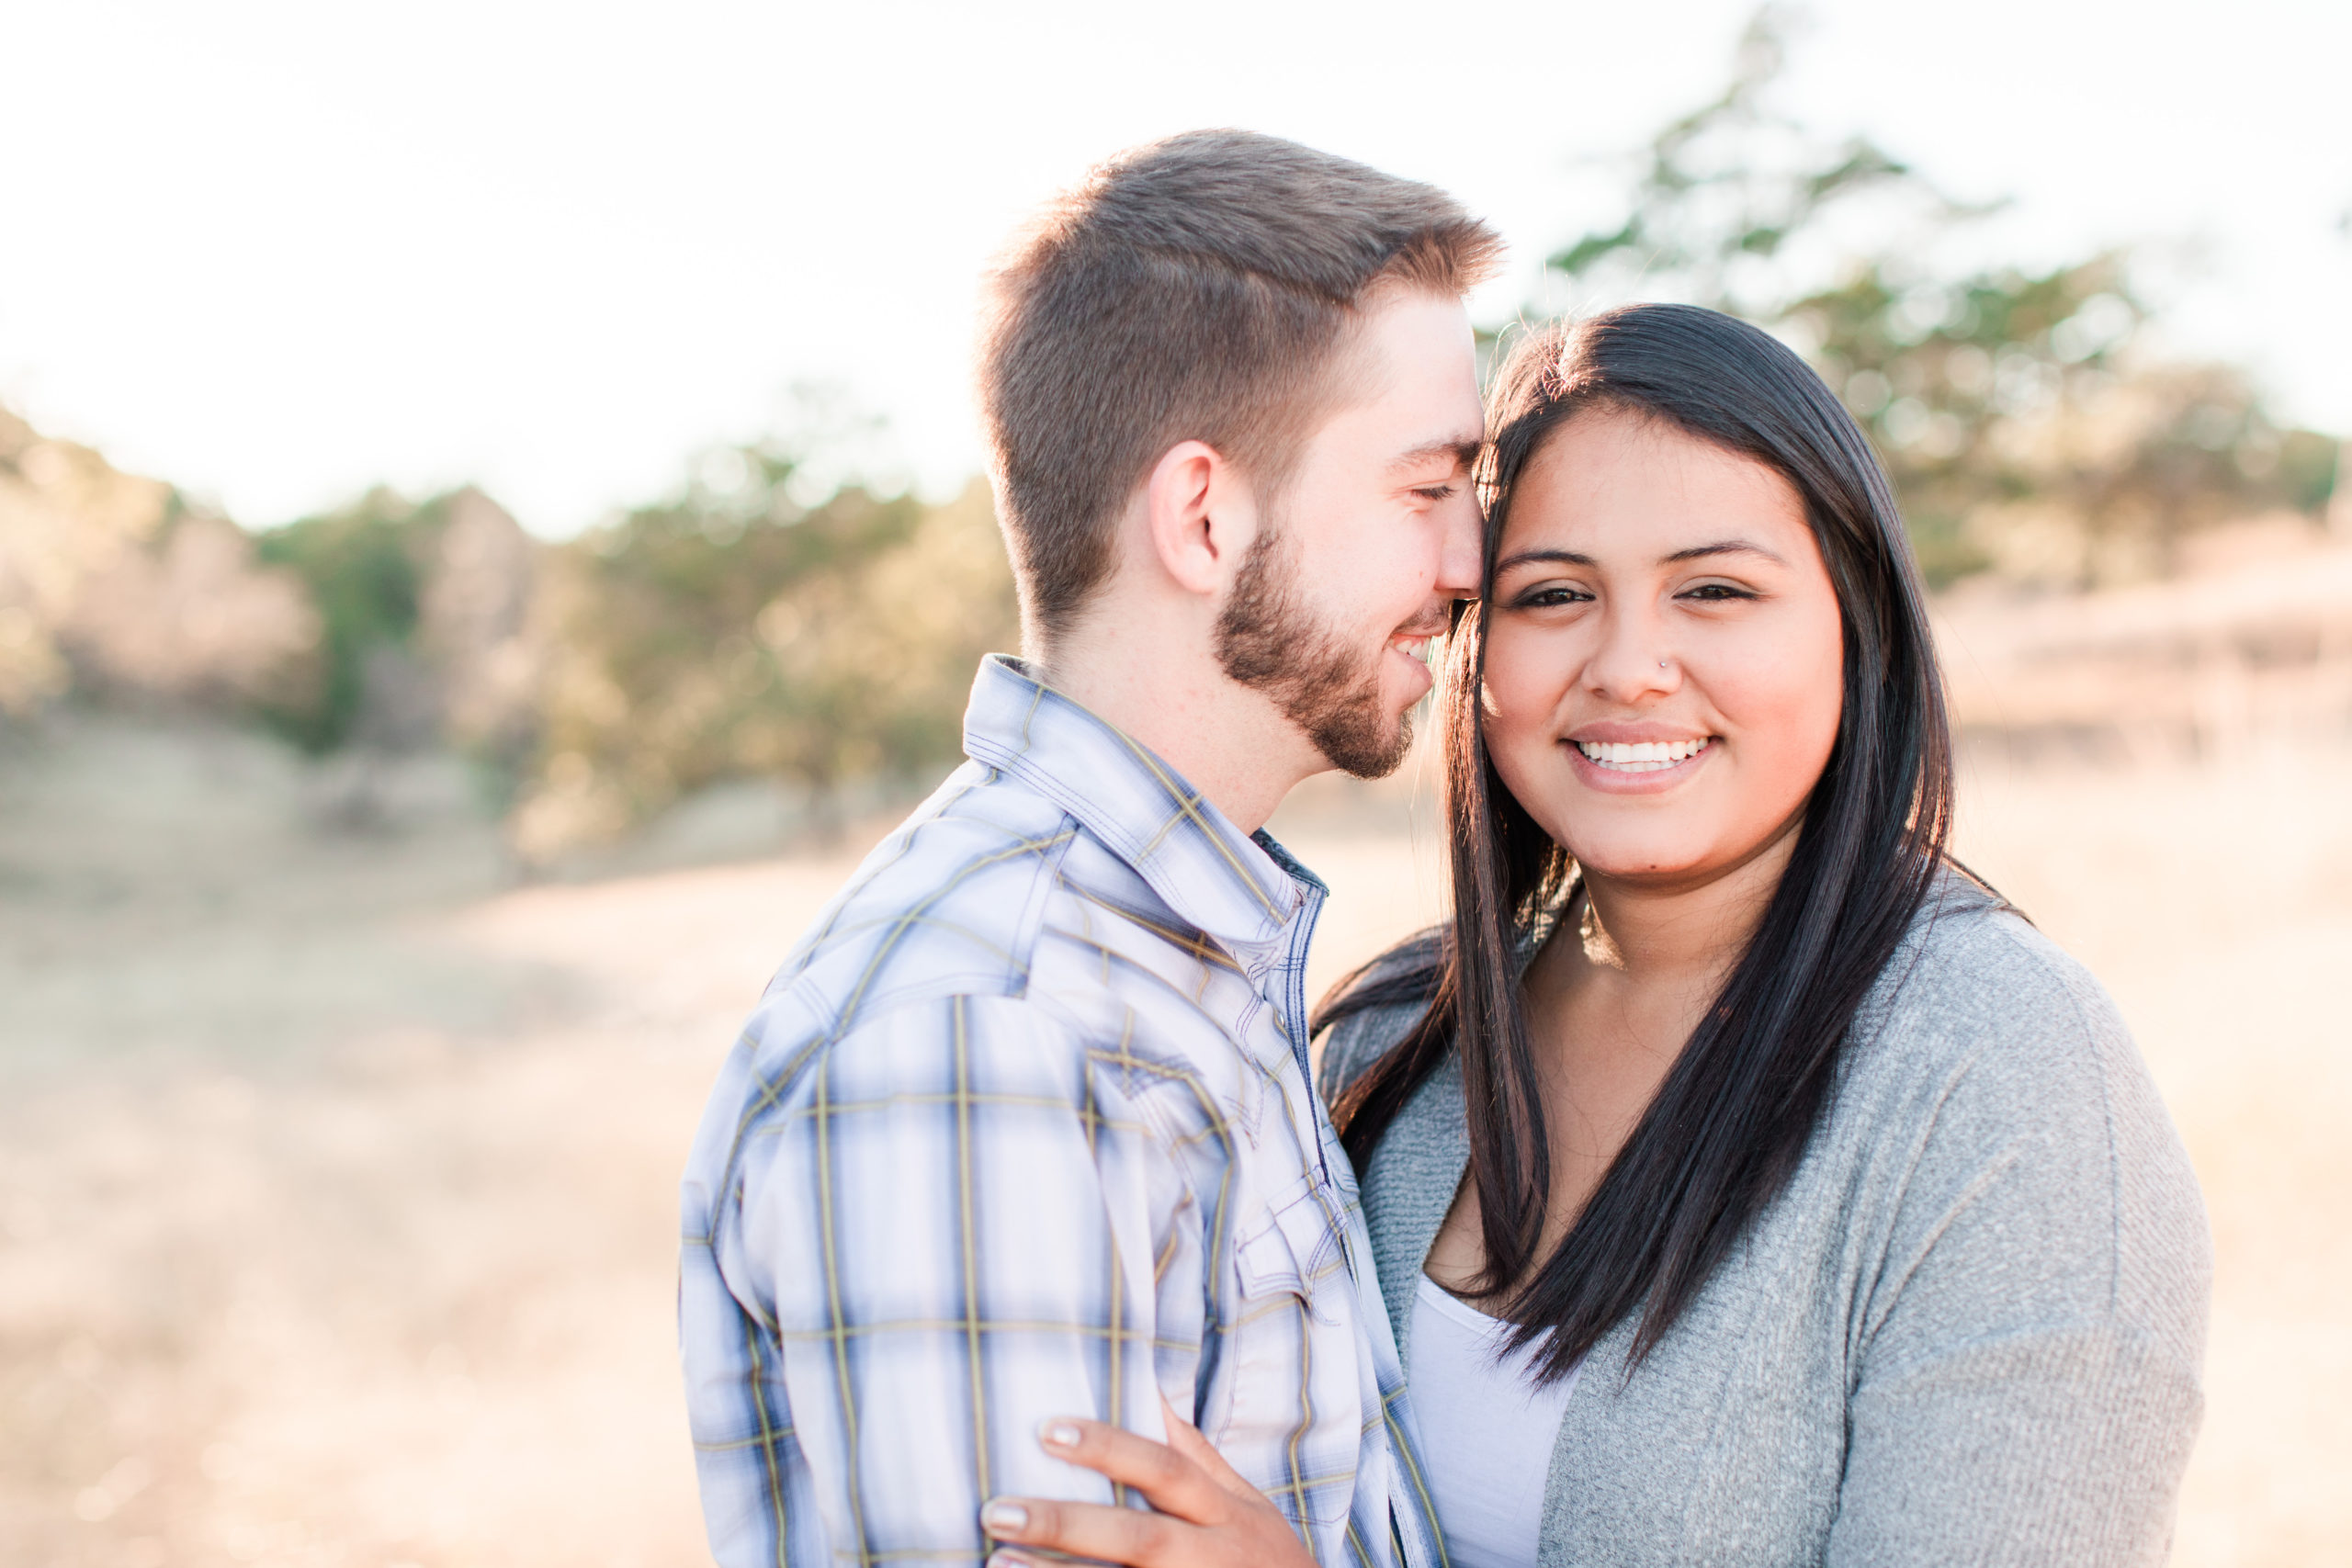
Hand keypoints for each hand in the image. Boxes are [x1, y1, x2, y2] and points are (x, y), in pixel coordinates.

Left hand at [978, 1395, 1315, 1567]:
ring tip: (998, 1560)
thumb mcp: (1244, 1504)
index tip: (1047, 1428)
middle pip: (1138, 1537)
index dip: (1109, 1448)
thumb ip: (1196, 1455)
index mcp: (1224, 1513)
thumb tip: (1149, 1391)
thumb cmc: (1263, 1558)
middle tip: (998, 1508)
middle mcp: (1211, 1555)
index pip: (1164, 1470)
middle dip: (1068, 1523)